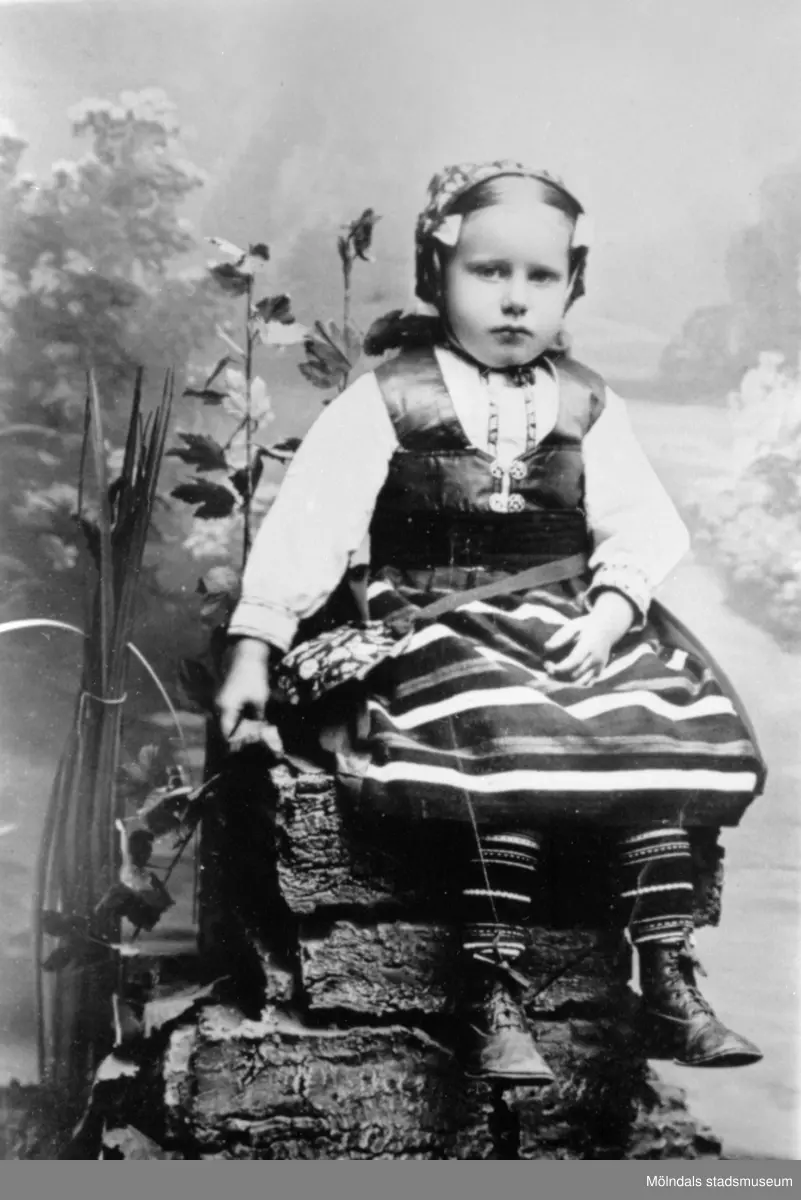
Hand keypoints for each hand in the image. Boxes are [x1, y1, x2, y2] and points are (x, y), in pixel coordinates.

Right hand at [215, 638, 282, 754]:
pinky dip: (236, 718)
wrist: (246, 655)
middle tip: (249, 745)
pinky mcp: (224, 696)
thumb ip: (259, 717)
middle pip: (225, 728)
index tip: (244, 751)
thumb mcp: (260, 699)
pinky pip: (228, 712)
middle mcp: (219, 706)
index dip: (235, 743)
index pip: (226, 733)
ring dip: (236, 727)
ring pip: (226, 720)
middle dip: (236, 736)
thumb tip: (261, 731)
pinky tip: (247, 720)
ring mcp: (220, 700)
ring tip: (249, 734)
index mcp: (226, 708)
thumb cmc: (253, 677)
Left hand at [543, 591, 635, 685]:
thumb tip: (546, 648)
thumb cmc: (586, 626)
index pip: (574, 661)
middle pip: (576, 674)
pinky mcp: (600, 671)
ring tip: (555, 672)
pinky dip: (575, 683)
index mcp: (589, 646)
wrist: (607, 628)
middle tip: (547, 665)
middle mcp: (596, 658)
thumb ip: (560, 638)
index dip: (560, 667)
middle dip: (559, 674)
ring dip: (566, 681)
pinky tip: (565, 675)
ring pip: (581, 682)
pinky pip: (587, 683)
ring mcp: (599, 666)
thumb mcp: (573, 626)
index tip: (548, 666)